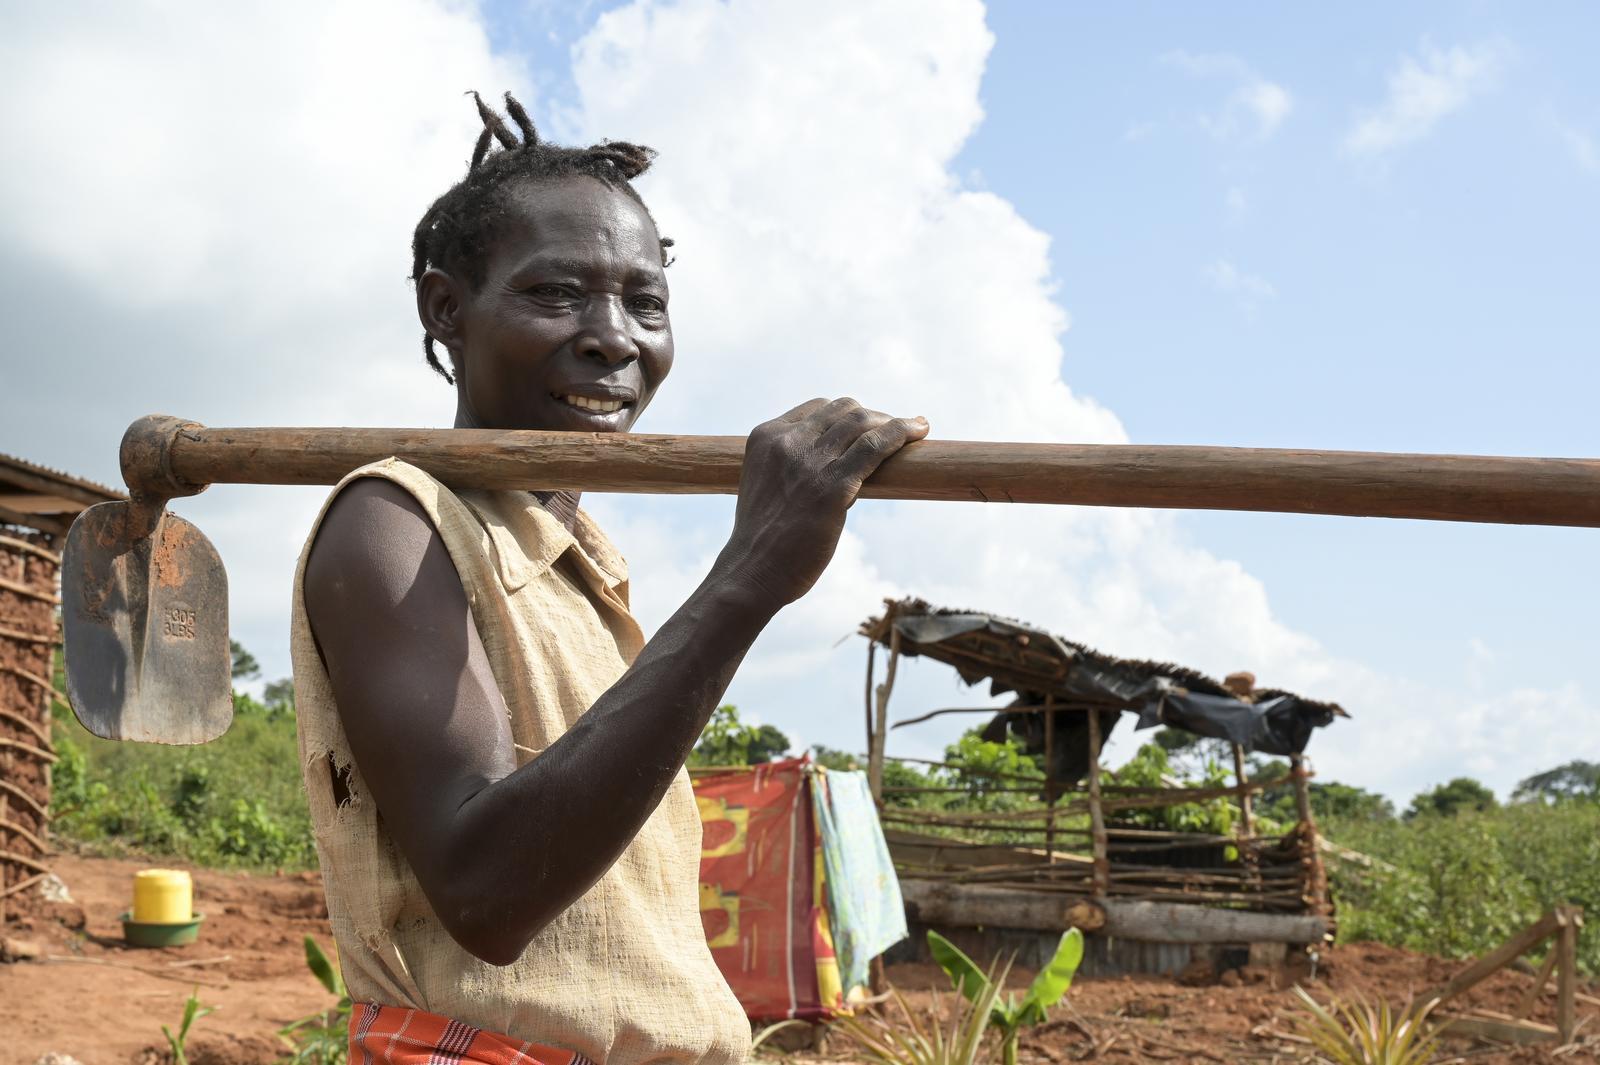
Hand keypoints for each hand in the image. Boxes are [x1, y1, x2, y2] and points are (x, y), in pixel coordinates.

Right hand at [716, 398, 928, 608]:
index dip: (847, 415)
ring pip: (862, 422)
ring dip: (894, 421)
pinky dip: (901, 433)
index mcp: (766, 437)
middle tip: (894, 431)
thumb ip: (790, 465)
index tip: (866, 428)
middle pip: (843, 409)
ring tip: (914, 429)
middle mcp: (786, 442)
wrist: (751, 572)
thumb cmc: (761, 539)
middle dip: (873, 416)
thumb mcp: (766, 484)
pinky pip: (875, 446)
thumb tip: (834, 463)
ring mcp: (809, 463)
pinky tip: (918, 433)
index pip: (817, 408)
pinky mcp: (833, 487)